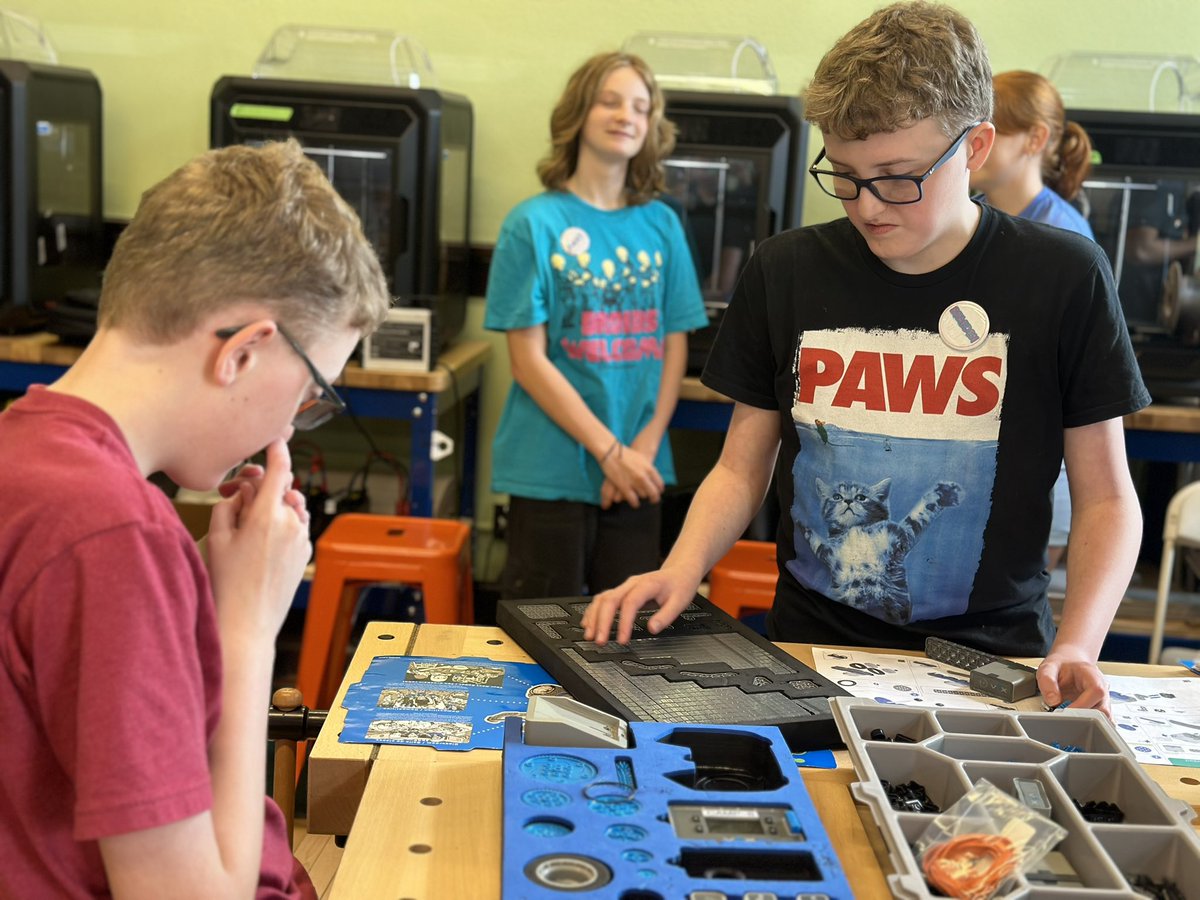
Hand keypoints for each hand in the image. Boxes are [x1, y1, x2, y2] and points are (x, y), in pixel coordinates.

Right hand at [205, 439, 311, 638]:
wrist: (246, 623)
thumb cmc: (225, 582)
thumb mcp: (216, 538)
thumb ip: (231, 505)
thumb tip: (245, 491)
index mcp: (267, 516)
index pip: (279, 469)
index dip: (277, 449)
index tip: (275, 438)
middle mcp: (291, 524)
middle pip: (282, 488)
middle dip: (262, 487)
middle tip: (234, 497)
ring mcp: (301, 539)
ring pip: (290, 508)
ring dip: (273, 506)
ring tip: (246, 524)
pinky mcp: (305, 553)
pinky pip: (295, 527)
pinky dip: (281, 525)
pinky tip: (259, 543)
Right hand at [581, 567, 699, 645]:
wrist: (679, 571)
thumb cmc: (679, 585)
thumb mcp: (680, 602)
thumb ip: (666, 616)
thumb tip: (652, 629)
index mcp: (647, 585)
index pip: (629, 603)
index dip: (623, 622)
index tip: (622, 640)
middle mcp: (632, 584)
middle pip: (610, 600)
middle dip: (602, 622)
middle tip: (600, 641)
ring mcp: (624, 587)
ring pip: (602, 599)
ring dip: (594, 617)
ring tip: (590, 635)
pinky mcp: (621, 591)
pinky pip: (602, 599)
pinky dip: (594, 611)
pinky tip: (588, 623)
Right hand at [599, 443, 663, 508]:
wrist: (611, 452)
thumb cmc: (626, 454)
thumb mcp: (642, 460)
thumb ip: (649, 470)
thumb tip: (653, 479)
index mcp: (649, 469)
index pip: (659, 484)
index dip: (659, 490)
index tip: (658, 492)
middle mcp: (643, 477)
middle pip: (653, 493)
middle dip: (654, 498)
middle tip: (653, 500)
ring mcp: (634, 482)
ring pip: (643, 496)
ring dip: (642, 497)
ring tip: (641, 498)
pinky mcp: (624, 487)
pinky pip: (633, 500)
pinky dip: (635, 503)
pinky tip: (635, 503)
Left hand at [1037, 645, 1110, 718]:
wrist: (1069, 664)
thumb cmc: (1061, 666)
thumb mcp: (1048, 668)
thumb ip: (1047, 681)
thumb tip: (1053, 701)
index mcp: (1092, 675)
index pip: (1096, 691)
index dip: (1082, 705)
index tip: (1065, 711)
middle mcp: (1102, 688)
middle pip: (1104, 709)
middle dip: (1084, 718)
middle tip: (1065, 718)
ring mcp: (1104, 700)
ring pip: (1105, 719)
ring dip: (1087, 723)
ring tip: (1069, 718)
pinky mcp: (1100, 709)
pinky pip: (1102, 722)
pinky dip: (1090, 725)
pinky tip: (1077, 722)